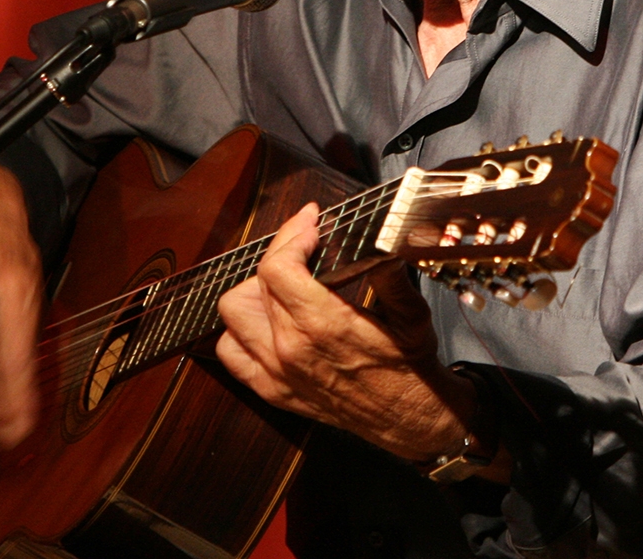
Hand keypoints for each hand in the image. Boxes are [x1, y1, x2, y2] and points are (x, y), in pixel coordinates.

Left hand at [214, 203, 476, 461]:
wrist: (409, 418)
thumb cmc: (410, 365)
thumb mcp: (411, 312)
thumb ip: (390, 272)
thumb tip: (381, 237)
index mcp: (323, 325)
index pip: (277, 267)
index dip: (290, 236)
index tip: (310, 225)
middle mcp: (291, 349)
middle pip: (255, 283)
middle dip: (280, 252)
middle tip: (303, 244)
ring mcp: (277, 372)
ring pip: (233, 313)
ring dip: (254, 290)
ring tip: (282, 281)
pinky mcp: (272, 390)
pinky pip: (231, 352)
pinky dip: (240, 330)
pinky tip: (265, 319)